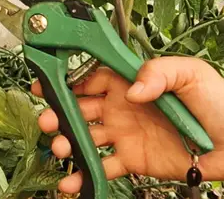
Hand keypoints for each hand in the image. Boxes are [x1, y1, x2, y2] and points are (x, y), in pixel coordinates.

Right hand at [31, 57, 223, 193]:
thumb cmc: (219, 103)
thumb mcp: (191, 74)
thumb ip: (159, 71)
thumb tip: (132, 90)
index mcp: (130, 83)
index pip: (90, 78)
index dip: (66, 80)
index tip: (46, 83)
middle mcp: (121, 107)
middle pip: (80, 108)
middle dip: (58, 113)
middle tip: (47, 121)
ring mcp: (124, 134)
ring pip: (85, 137)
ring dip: (67, 142)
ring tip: (60, 149)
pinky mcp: (131, 159)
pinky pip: (102, 166)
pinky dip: (84, 175)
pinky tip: (71, 181)